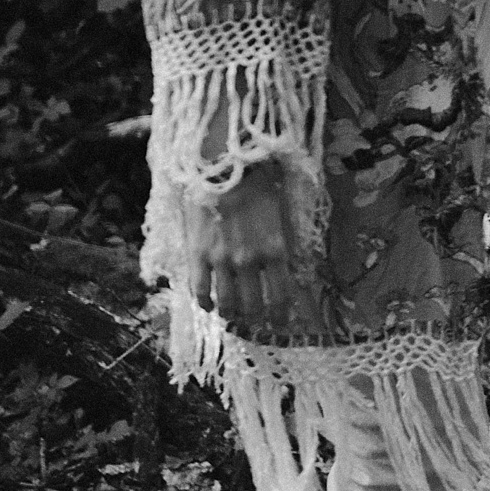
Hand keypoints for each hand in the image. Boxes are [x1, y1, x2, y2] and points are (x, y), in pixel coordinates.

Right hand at [184, 161, 315, 327]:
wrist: (223, 165)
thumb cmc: (257, 183)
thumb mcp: (281, 214)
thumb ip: (283, 244)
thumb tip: (291, 270)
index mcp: (275, 251)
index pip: (281, 297)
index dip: (281, 317)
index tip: (280, 324)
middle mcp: (250, 262)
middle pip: (254, 306)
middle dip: (256, 321)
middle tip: (256, 325)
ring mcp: (222, 260)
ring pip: (228, 303)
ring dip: (232, 316)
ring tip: (233, 319)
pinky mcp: (198, 255)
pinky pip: (200, 290)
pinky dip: (205, 303)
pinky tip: (208, 307)